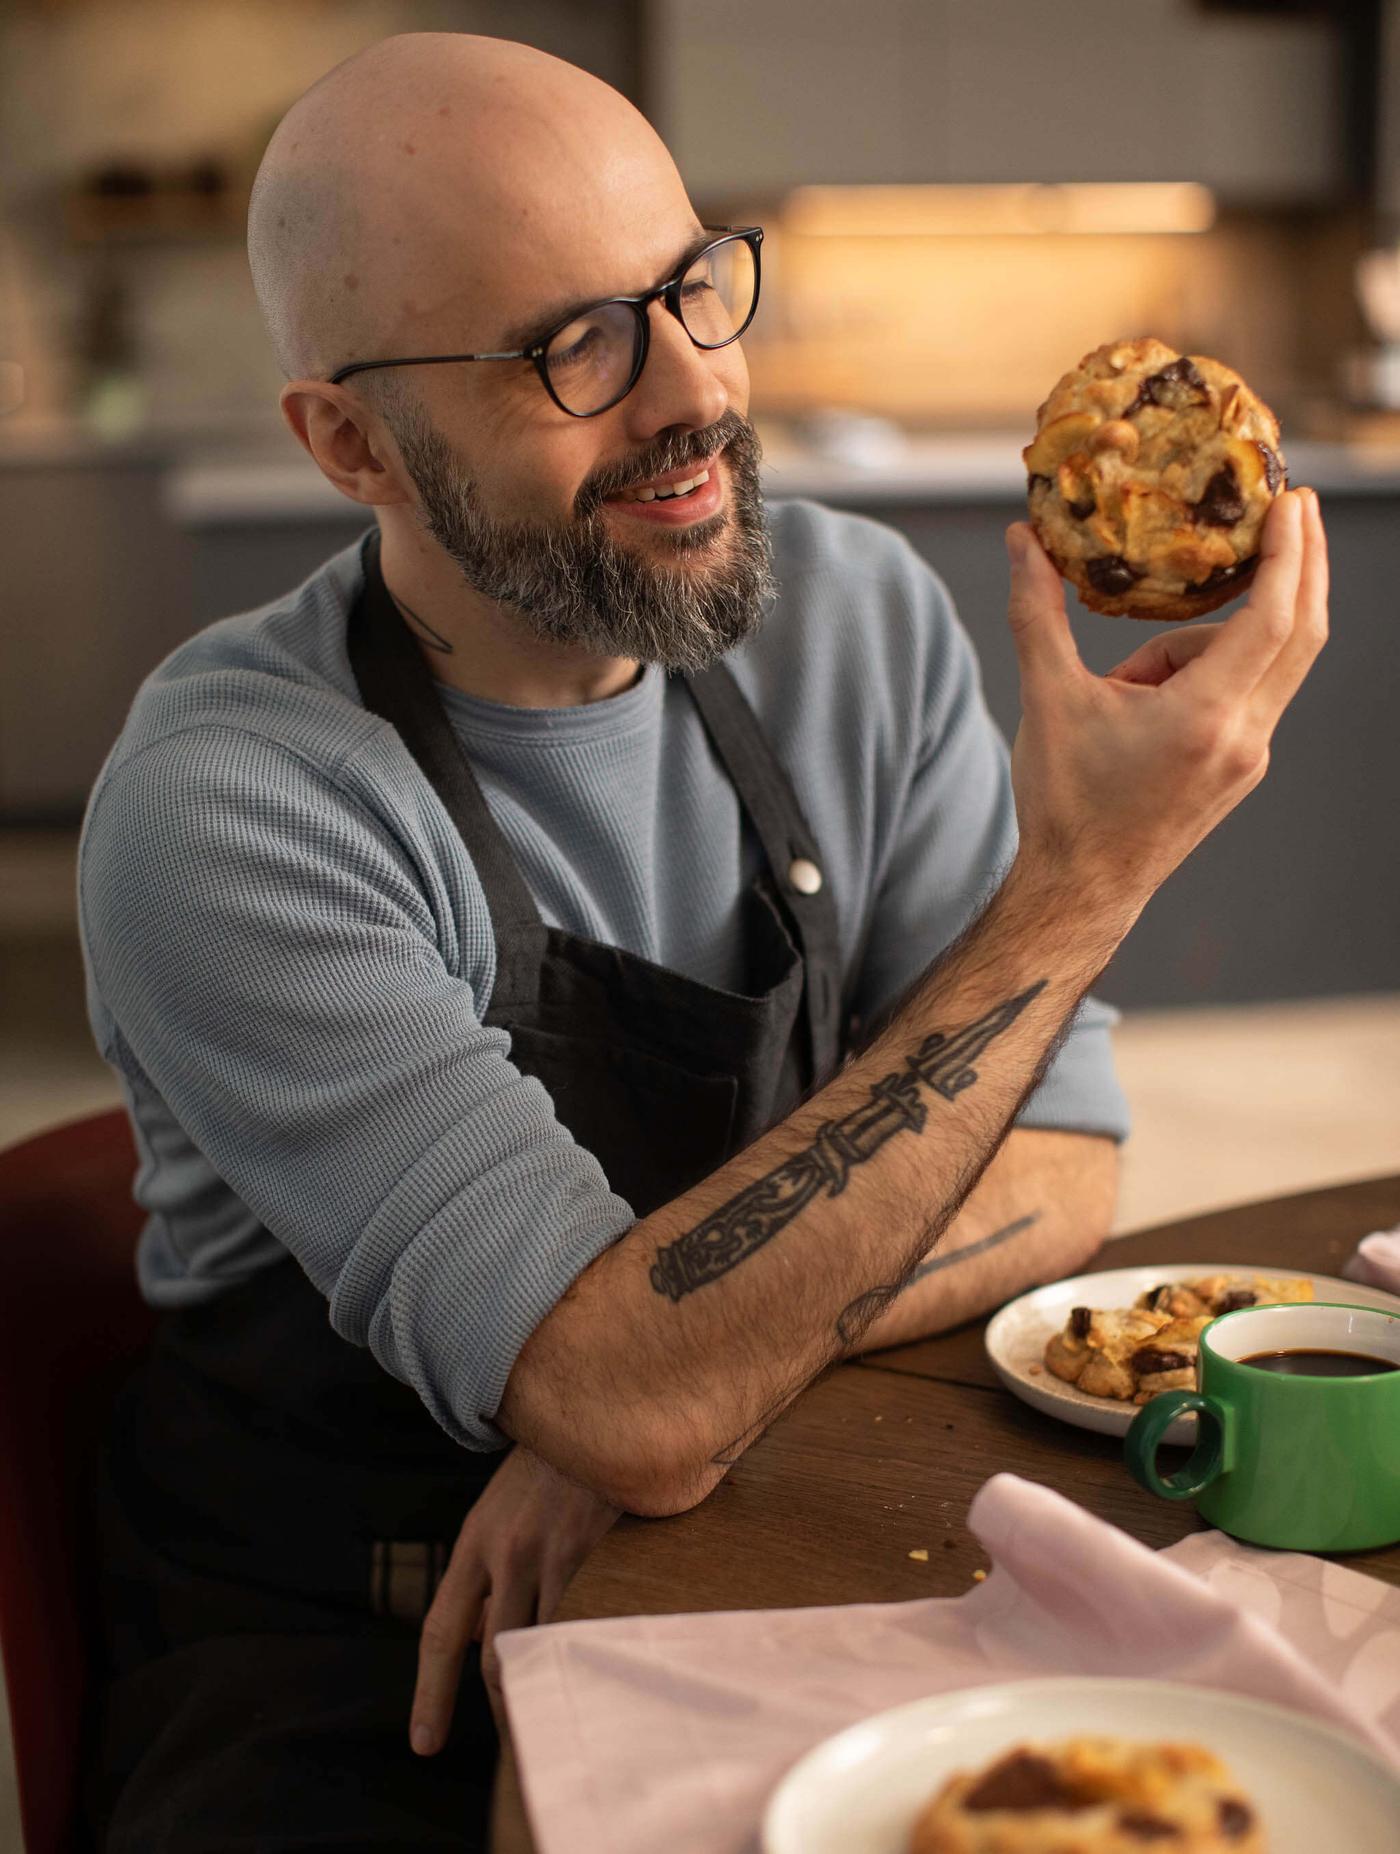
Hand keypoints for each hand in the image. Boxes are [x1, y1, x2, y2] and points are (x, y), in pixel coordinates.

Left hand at [409, 1445, 619, 1751]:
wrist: (600, 1405)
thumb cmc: (556, 1458)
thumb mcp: (506, 1505)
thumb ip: (493, 1566)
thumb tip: (482, 1638)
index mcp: (477, 1540)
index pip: (443, 1632)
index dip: (431, 1693)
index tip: (424, 1743)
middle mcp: (508, 1553)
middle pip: (496, 1657)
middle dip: (505, 1707)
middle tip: (518, 1744)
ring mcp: (554, 1555)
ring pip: (542, 1648)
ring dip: (550, 1686)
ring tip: (562, 1717)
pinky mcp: (597, 1555)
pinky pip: (588, 1625)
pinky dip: (590, 1655)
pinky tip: (601, 1673)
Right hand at [1005, 488, 1326, 908]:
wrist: (1081, 890)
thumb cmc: (1064, 802)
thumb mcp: (1047, 699)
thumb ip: (1037, 613)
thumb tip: (1019, 539)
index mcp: (1203, 719)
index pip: (1273, 619)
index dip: (1289, 553)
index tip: (1291, 501)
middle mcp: (1244, 738)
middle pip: (1302, 632)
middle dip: (1303, 564)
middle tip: (1292, 507)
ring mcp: (1251, 757)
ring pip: (1264, 663)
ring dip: (1213, 637)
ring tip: (1130, 678)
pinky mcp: (1242, 768)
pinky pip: (1247, 693)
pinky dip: (1210, 669)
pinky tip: (1146, 694)